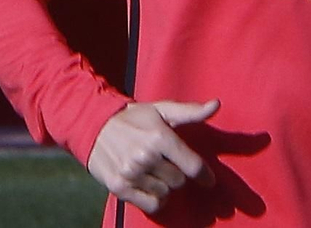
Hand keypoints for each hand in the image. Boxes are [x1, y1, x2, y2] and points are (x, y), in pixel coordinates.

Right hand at [88, 99, 218, 213]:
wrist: (94, 126)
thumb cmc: (134, 118)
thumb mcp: (162, 110)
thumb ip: (190, 111)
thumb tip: (216, 104)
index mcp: (159, 137)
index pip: (192, 166)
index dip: (205, 175)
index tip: (209, 180)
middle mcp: (145, 157)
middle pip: (179, 181)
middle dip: (177, 173)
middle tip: (166, 163)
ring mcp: (131, 174)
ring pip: (166, 193)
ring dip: (164, 185)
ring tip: (154, 171)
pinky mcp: (120, 187)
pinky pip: (151, 205)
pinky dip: (154, 199)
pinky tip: (149, 186)